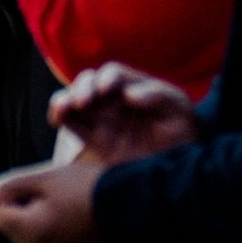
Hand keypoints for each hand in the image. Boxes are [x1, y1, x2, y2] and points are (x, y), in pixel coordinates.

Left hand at [0, 159, 104, 242]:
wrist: (132, 204)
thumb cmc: (88, 188)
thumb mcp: (45, 178)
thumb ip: (12, 186)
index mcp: (34, 230)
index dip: (10, 199)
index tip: (31, 188)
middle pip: (14, 230)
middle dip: (22, 211)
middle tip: (47, 194)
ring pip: (33, 237)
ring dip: (38, 220)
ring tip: (62, 203)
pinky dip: (55, 229)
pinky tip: (73, 214)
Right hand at [49, 61, 200, 164]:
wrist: (182, 170)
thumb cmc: (184, 132)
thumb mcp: (179, 109)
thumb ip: (158, 95)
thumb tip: (128, 95)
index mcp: (134, 87)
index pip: (113, 73)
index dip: (107, 78)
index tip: (106, 90)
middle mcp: (113, 99)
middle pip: (88, 81)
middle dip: (82, 87)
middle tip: (84, 102)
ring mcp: (101, 117)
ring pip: (73, 98)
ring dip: (65, 99)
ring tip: (66, 108)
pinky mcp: (92, 138)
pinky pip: (69, 122)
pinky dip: (59, 115)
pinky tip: (57, 119)